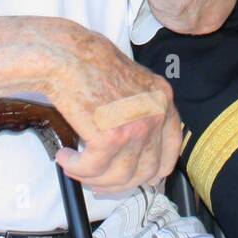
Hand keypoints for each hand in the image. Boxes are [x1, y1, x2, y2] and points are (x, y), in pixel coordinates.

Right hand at [41, 21, 181, 194]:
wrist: (67, 55)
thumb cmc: (90, 63)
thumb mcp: (131, 81)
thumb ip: (140, 110)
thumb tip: (135, 148)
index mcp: (163, 99)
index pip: (171, 151)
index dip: (151, 171)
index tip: (134, 176)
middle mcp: (156, 114)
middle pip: (147, 171)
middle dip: (119, 182)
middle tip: (97, 179)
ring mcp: (137, 127)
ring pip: (120, 176)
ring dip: (95, 179)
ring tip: (75, 167)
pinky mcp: (111, 136)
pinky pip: (94, 170)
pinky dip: (76, 169)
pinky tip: (66, 158)